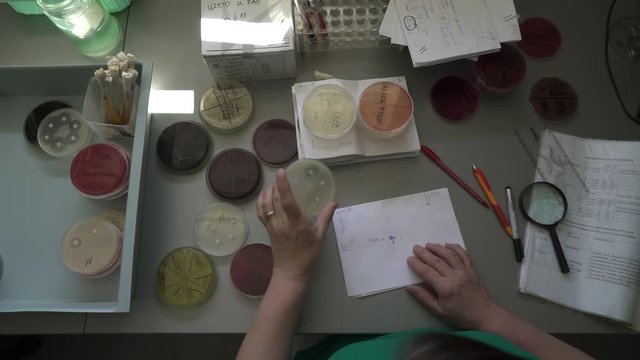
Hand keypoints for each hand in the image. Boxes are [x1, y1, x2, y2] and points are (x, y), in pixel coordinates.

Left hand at [257, 169, 337, 283]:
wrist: (291, 271)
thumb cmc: (308, 254)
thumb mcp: (320, 236)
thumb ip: (326, 217)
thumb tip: (334, 202)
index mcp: (296, 224)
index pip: (287, 201)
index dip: (283, 185)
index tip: (282, 172)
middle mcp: (282, 223)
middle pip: (275, 200)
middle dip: (276, 184)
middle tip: (281, 173)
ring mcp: (273, 226)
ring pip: (266, 205)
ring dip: (268, 191)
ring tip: (274, 182)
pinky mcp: (268, 229)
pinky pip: (261, 213)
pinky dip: (261, 201)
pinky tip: (264, 195)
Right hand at [407, 243, 499, 329]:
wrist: (484, 316)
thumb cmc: (461, 316)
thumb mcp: (439, 311)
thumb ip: (424, 298)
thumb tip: (410, 288)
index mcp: (445, 288)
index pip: (427, 272)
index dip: (417, 264)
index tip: (410, 259)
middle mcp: (455, 277)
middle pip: (436, 261)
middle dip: (424, 253)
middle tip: (416, 247)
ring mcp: (465, 272)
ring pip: (450, 255)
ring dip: (438, 248)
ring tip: (429, 244)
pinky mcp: (472, 270)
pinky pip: (464, 255)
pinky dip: (456, 248)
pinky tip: (448, 245)